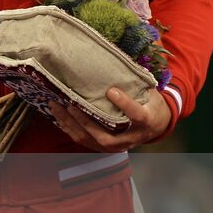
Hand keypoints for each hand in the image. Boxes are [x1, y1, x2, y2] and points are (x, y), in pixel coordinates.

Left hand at [49, 88, 172, 151]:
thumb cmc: (150, 105)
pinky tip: (59, 116)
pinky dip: (70, 128)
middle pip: (105, 136)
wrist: (155, 126)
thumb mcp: (149, 93)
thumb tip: (118, 64)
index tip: (111, 91)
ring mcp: (117, 146)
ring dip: (71, 124)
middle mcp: (131, 139)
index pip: (137, 116)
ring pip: (91, 140)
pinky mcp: (106, 148)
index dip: (124, 104)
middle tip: (71, 104)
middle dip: (85, 121)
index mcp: (146, 122)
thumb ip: (136, 83)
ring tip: (56, 107)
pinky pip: (85, 141)